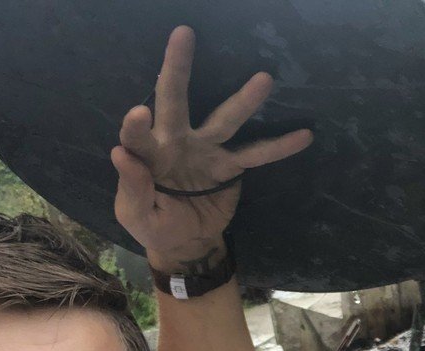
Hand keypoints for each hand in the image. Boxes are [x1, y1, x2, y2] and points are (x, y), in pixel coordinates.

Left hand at [111, 26, 312, 268]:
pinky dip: (279, 146)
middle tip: (183, 34)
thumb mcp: (135, 216)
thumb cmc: (154, 224)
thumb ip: (132, 189)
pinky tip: (304, 135)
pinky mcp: (230, 166)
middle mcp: (175, 141)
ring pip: (224, 120)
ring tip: (264, 79)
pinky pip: (257, 155)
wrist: (185, 242)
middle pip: (174, 100)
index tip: (138, 114)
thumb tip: (120, 153)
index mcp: (147, 155)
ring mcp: (205, 150)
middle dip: (178, 68)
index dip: (135, 126)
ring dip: (243, 100)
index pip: (137, 136)